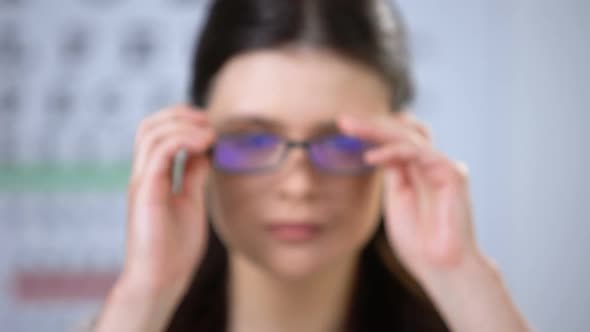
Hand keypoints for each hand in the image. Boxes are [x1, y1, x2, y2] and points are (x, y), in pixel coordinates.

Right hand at [123, 105, 214, 293]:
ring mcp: (142, 181)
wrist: (161, 279)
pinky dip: (181, 140)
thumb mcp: (192, 202)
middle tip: (207, 121)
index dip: (181, 120)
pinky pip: (158, 152)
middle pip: (149, 126)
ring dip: (183, 124)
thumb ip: (194, 176)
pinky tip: (202, 144)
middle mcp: (144, 175)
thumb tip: (203, 152)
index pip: (157, 134)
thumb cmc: (175, 248)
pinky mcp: (145, 192)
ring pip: (151, 133)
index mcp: (153, 177)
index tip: (208, 126)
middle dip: (179, 114)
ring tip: (208, 133)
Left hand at [338, 111, 479, 282]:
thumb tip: (376, 152)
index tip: (344, 128)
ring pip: (407, 136)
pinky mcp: (452, 173)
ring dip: (376, 130)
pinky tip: (370, 158)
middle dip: (371, 125)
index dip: (371, 132)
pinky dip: (393, 151)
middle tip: (344, 120)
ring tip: (350, 128)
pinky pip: (418, 153)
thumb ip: (392, 175)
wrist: (440, 268)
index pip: (394, 141)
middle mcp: (431, 164)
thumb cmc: (418, 243)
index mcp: (417, 171)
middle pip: (400, 133)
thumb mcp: (395, 202)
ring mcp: (442, 166)